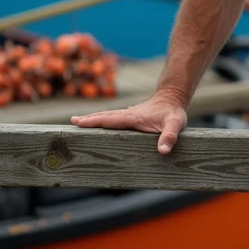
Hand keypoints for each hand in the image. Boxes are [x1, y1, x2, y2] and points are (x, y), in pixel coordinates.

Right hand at [71, 91, 188, 154]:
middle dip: (89, 119)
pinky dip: (104, 119)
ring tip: (78, 121)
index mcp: (134, 117)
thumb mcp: (176, 124)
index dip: (95, 122)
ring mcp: (129, 114)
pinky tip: (100, 121)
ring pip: (108, 116)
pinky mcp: (132, 115)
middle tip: (72, 122)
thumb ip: (170, 136)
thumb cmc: (174, 112)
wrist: (174, 97)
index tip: (80, 123)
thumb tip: (163, 151)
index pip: (111, 120)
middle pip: (105, 116)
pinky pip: (114, 117)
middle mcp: (128, 114)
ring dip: (94, 118)